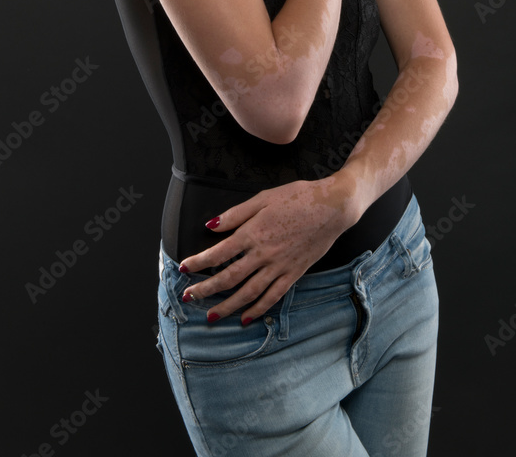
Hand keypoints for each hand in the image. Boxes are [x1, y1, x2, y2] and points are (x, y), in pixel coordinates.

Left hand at [178, 175, 360, 324]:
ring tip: (212, 315)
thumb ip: (236, 214)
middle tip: (189, 297)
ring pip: (248, 293)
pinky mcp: (293, 274)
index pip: (218, 253)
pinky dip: (258, 310)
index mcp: (253, 233)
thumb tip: (210, 225)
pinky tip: (246, 318)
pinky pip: (273, 297)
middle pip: (228, 277)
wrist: (332, 207)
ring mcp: (279, 267)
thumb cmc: (298, 197)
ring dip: (228, 306)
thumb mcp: (263, 198)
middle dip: (206, 289)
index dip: (199, 262)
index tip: (184, 267)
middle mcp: (263, 254)